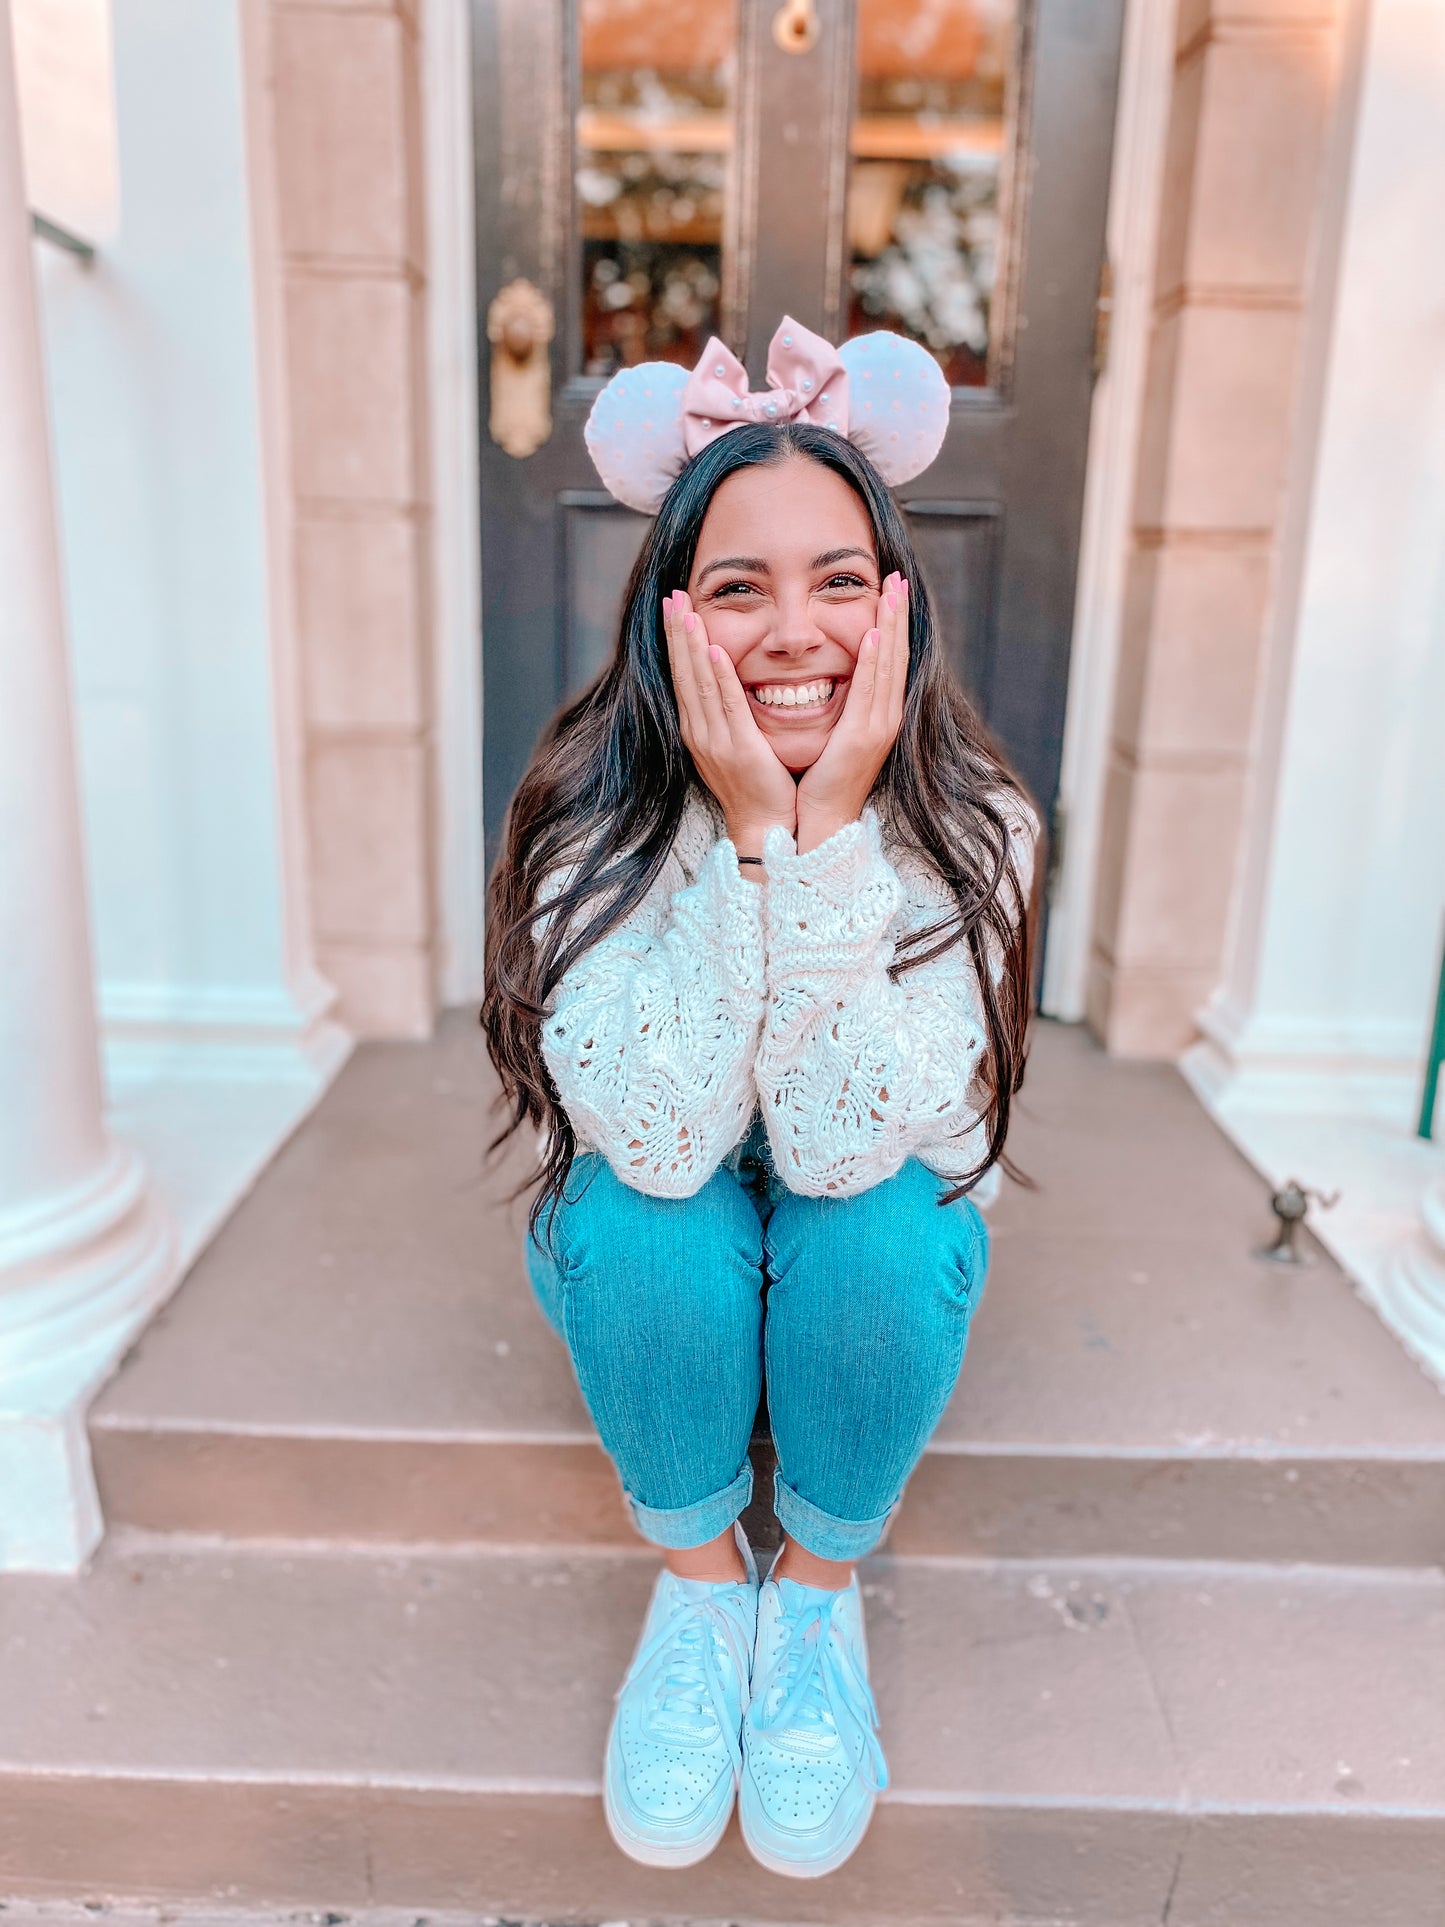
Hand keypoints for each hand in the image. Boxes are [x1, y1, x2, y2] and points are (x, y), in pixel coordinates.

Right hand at [663, 589, 797, 851]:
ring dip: (690, 643)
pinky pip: (726, 704)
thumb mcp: (737, 745)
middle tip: (672, 595)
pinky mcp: (738, 748)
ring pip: (699, 682)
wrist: (766, 826)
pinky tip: (713, 650)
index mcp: (699, 730)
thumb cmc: (759, 787)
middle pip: (683, 672)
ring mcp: (715, 740)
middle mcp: (699, 732)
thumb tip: (730, 685)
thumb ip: (731, 715)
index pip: (683, 676)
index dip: (677, 641)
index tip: (674, 608)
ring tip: (684, 609)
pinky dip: (718, 676)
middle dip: (676, 632)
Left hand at [794, 572, 908, 850]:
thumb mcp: (835, 732)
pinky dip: (874, 663)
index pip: (888, 658)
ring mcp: (878, 726)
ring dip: (890, 627)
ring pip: (888, 666)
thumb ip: (840, 704)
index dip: (892, 623)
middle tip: (898, 577)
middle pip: (895, 655)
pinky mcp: (863, 738)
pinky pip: (869, 692)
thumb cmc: (822, 779)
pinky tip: (873, 637)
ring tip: (892, 592)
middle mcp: (885, 716)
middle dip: (897, 615)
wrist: (821, 819)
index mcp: (877, 713)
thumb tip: (834, 676)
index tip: (892, 590)